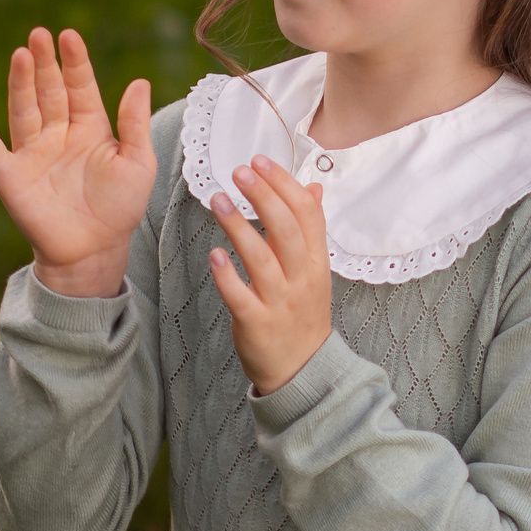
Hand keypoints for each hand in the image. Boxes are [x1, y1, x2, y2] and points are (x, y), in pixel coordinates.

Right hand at [0, 27, 153, 297]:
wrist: (94, 252)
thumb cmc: (120, 208)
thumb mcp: (137, 163)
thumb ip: (134, 123)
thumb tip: (140, 81)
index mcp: (90, 127)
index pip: (79, 86)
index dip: (74, 62)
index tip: (69, 36)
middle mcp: (58, 134)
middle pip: (49, 91)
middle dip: (45, 63)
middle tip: (39, 34)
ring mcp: (32, 152)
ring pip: (23, 109)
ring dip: (20, 83)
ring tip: (21, 54)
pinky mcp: (11, 175)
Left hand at [207, 157, 334, 396]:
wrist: (302, 369)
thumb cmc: (302, 312)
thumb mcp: (315, 269)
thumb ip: (311, 228)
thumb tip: (313, 186)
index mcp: (317, 261)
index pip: (307, 213)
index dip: (284, 184)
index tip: (260, 161)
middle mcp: (302, 278)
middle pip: (287, 230)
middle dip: (264, 196)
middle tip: (240, 171)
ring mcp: (280, 302)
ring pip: (261, 258)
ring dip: (239, 226)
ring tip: (217, 199)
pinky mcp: (256, 323)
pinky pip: (241, 296)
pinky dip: (227, 275)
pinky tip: (214, 254)